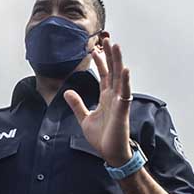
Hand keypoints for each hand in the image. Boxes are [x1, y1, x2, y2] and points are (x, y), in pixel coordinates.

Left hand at [64, 44, 132, 166]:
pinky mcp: (122, 110)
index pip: (104, 74)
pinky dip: (125, 81)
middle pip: (112, 71)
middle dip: (110, 55)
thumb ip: (77, 104)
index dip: (100, 61)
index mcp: (106, 97)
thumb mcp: (84, 119)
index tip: (94, 48)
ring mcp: (119, 102)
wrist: (110, 154)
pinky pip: (124, 93)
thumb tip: (68, 91)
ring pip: (119, 77)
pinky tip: (124, 69)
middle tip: (107, 38)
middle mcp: (114, 96)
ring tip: (116, 46)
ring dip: (118, 61)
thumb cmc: (102, 138)